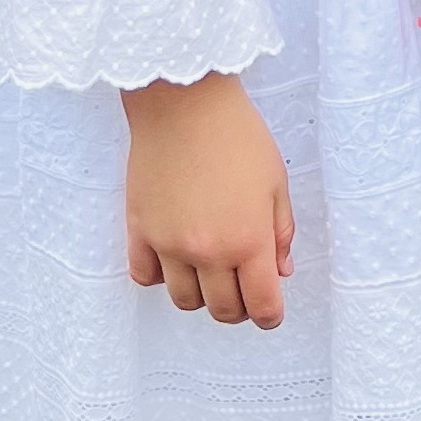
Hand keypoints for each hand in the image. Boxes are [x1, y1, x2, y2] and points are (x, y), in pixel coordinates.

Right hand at [121, 70, 294, 326]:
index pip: (262, 305)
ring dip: (201, 294)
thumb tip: (280, 272)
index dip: (270, 316)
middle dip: (239, 308)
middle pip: (222, 310)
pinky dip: (160, 277)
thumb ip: (281, 232)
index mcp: (248, 240)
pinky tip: (174, 258)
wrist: (184, 104)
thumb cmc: (237, 136)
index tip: (271, 311)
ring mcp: (168, 244)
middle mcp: (207, 251)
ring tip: (210, 271)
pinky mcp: (139, 229)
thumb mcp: (276, 182)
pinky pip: (144, 276)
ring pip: (183, 300)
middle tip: (244, 288)